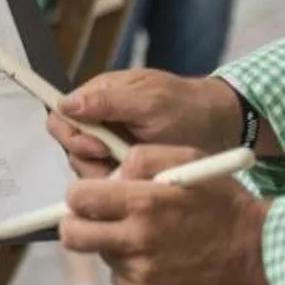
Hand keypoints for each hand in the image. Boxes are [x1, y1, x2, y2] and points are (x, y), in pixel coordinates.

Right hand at [49, 69, 242, 178]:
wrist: (222, 129)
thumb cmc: (188, 107)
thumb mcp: (150, 100)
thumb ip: (107, 100)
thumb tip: (66, 103)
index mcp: (100, 98)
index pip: (62, 116)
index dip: (72, 135)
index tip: (99, 147)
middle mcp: (100, 123)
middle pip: (70, 147)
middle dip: (92, 160)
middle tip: (121, 164)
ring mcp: (112, 147)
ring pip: (86, 169)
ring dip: (108, 176)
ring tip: (138, 174)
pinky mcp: (124, 169)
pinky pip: (107, 183)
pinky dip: (121, 187)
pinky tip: (142, 184)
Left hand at [61, 143, 272, 284]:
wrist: (258, 252)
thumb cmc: (223, 203)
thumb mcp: (187, 160)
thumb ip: (140, 159)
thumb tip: (109, 176)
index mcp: (143, 202)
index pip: (78, 198)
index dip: (81, 194)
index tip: (92, 196)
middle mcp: (137, 239)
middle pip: (73, 235)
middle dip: (78, 223)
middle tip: (97, 219)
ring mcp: (142, 272)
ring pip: (101, 255)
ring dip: (113, 244)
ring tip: (147, 236)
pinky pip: (121, 279)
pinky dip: (131, 267)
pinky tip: (159, 257)